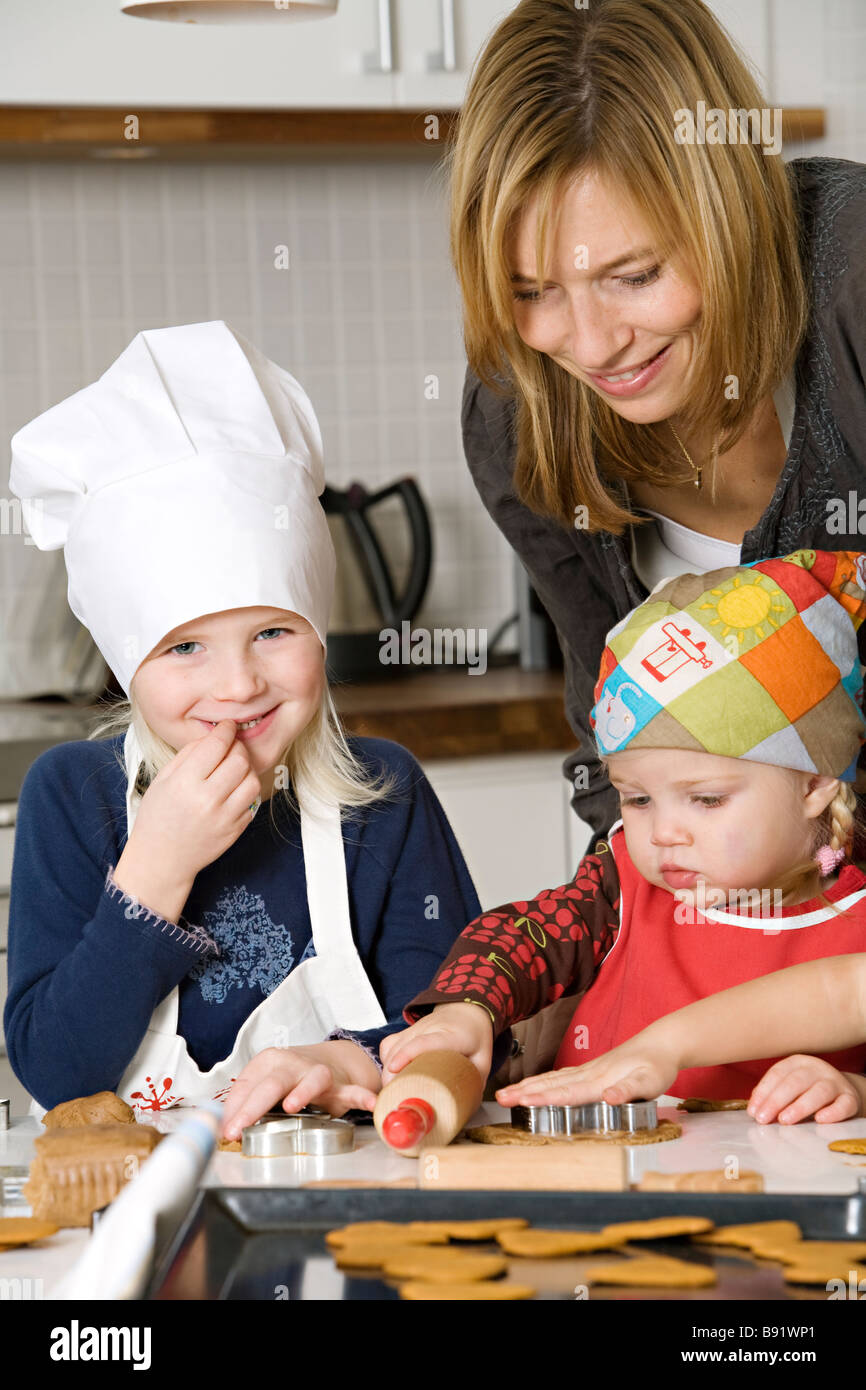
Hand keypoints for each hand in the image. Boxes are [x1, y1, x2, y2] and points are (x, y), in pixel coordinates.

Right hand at [124, 720, 260, 884]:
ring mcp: (224, 817)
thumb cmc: (158, 818)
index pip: (216, 745)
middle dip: (238, 747)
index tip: (227, 727)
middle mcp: (207, 799)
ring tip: (234, 770)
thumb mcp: (163, 780)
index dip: (225, 730)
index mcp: (184, 783)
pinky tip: (233, 791)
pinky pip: (253, 802)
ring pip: (253, 780)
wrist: (162, 859)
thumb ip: (188, 754)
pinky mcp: (236, 830)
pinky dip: (246, 791)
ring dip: (247, 770)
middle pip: (240, 760)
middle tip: (231, 748)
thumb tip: (212, 736)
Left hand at [220, 1043, 380, 1140]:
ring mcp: (317, 1073)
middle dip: (253, 1106)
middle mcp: (291, 1064)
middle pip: (272, 1083)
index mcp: (268, 1062)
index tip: (226, 1133)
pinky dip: (361, 1096)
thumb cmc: (288, 1077)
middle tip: (240, 1127)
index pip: (247, 1087)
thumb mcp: (262, 1084)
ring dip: (302, 1091)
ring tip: (292, 1106)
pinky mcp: (339, 1086)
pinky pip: (352, 1090)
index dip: (234, 1111)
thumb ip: (242, 1104)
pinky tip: (369, 1102)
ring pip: (312, 1079)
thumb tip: (223, 1129)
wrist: (328, 1060)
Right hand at [379, 1003, 493, 1087]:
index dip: (407, 1054)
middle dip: (391, 1072)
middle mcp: (430, 1028)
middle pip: (402, 1047)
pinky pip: (389, 1044)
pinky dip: (386, 1060)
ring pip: (392, 1046)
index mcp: (452, 1036)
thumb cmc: (474, 1037)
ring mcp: (415, 1028)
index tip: (394, 1069)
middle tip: (393, 1096)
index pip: (424, 1042)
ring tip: (392, 1091)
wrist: (466, 1011)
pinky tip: (391, 1074)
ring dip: (387, 1070)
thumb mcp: (482, 1060)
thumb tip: (463, 1108)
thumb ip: (473, 1083)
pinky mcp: (406, 1031)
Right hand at [495, 1037, 679, 1108]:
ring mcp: (588, 1070)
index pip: (567, 1092)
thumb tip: (608, 1098)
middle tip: (500, 1098)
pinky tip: (534, 1085)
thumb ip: (628, 1090)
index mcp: (600, 1080)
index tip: (521, 1101)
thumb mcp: (650, 1082)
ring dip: (528, 1086)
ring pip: (552, 1078)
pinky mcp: (591, 1070)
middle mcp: (589, 1074)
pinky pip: (560, 1077)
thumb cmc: (657, 1065)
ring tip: (506, 1093)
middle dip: (524, 1091)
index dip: (543, 1098)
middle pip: (552, 1084)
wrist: (661, 1043)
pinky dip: (542, 1081)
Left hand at [747, 1055, 861, 1123]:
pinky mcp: (850, 1098)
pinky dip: (833, 1112)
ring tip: (785, 1120)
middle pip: (795, 1081)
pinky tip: (820, 1119)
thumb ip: (773, 1095)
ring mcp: (835, 1082)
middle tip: (764, 1118)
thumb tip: (755, 1109)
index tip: (753, 1111)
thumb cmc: (808, 1091)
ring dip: (800, 1106)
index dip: (763, 1092)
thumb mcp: (790, 1087)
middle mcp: (816, 1069)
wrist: (843, 1093)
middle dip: (776, 1100)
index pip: (777, 1074)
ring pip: (819, 1092)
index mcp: (797, 1062)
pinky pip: (844, 1104)